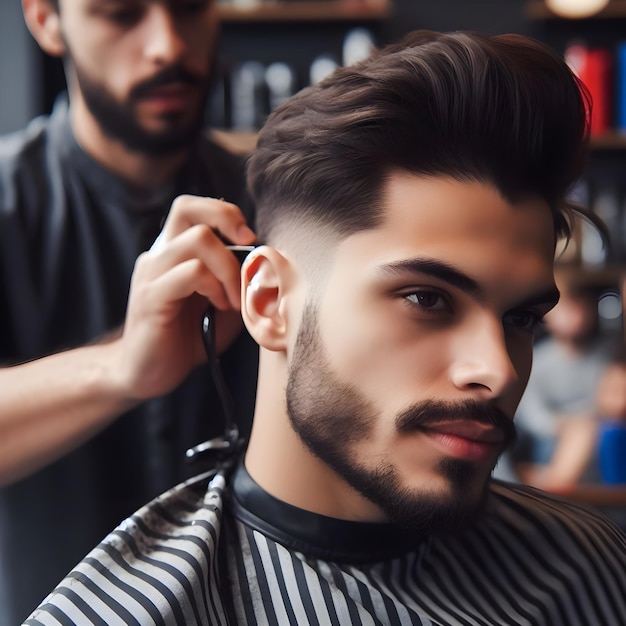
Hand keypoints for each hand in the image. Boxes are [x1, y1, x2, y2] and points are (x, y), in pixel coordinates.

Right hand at [109, 195, 255, 401]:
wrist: (149, 373)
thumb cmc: (189, 338)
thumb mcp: (224, 303)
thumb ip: (240, 280)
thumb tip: (273, 263)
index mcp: (174, 251)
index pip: (194, 207)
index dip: (225, 213)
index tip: (250, 240)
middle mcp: (159, 255)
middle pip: (187, 207)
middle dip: (227, 220)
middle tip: (249, 249)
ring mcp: (152, 274)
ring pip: (196, 240)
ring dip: (229, 268)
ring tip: (235, 298)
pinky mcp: (151, 298)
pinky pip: (189, 273)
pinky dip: (214, 286)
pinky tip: (220, 307)